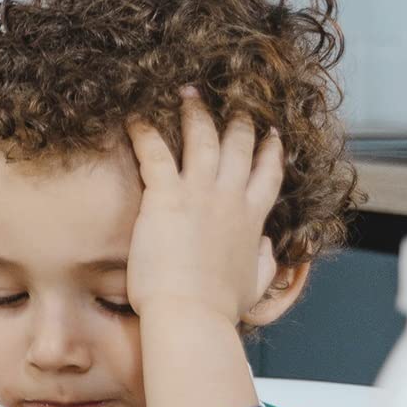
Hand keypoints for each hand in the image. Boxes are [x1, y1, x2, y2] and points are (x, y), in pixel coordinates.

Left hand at [126, 87, 283, 326]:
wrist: (192, 314)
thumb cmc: (218, 309)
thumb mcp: (254, 284)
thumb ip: (264, 262)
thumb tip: (268, 248)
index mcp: (252, 218)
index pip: (269, 173)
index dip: (271, 149)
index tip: (271, 133)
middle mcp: (231, 197)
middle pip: (240, 145)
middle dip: (236, 119)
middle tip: (232, 100)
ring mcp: (199, 193)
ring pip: (202, 138)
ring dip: (195, 112)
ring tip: (187, 92)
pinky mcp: (166, 196)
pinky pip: (154, 153)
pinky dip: (144, 130)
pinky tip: (136, 115)